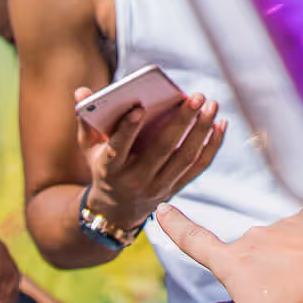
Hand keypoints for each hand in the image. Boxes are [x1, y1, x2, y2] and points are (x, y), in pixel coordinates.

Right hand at [75, 88, 226, 229]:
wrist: (117, 211)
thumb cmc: (104, 168)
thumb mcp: (89, 149)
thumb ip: (87, 121)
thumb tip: (81, 91)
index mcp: (110, 169)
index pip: (118, 148)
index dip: (127, 129)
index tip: (139, 107)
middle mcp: (136, 180)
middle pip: (162, 150)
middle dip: (181, 122)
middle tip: (196, 96)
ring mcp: (159, 187)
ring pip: (185, 158)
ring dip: (202, 130)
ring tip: (212, 104)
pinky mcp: (177, 188)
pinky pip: (198, 167)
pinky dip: (212, 146)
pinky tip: (221, 124)